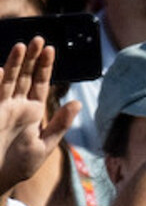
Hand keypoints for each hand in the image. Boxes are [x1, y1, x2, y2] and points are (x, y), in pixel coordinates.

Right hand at [0, 40, 79, 186]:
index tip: (52, 49)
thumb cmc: (20, 165)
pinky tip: (0, 71)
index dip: (45, 66)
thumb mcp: (45, 144)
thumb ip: (60, 124)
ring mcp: (2, 108)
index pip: (40, 83)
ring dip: (14, 64)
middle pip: (25, 76)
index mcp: (32, 111)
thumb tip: (77, 102)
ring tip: (22, 46)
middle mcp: (16, 105)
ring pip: (9, 81)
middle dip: (31, 58)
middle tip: (38, 39)